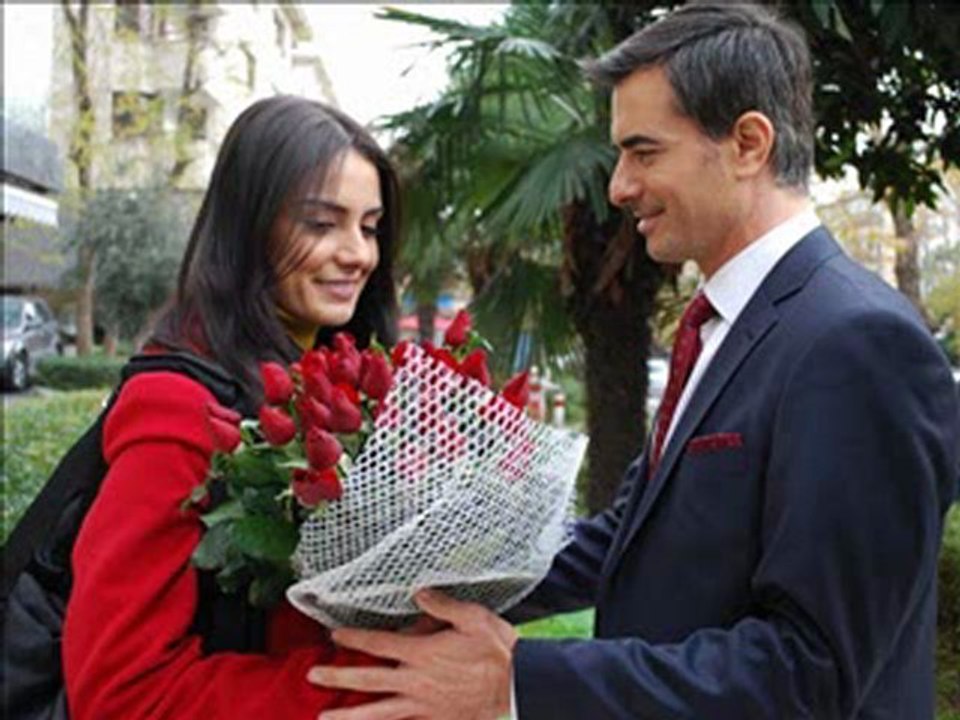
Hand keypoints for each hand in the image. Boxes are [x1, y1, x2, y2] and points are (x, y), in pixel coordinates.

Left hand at [307, 589, 516, 719]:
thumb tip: (417, 593)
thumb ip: (441, 604)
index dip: (353, 637)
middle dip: (338, 675)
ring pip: (377, 711)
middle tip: (313, 675)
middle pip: (368, 678)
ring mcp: (423, 704)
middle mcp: (416, 680)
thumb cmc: (496, 648)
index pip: (378, 643)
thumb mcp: (471, 616)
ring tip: (323, 718)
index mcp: (422, 652)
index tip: (334, 634)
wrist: (517, 685)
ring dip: (349, 714)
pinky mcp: (434, 719)